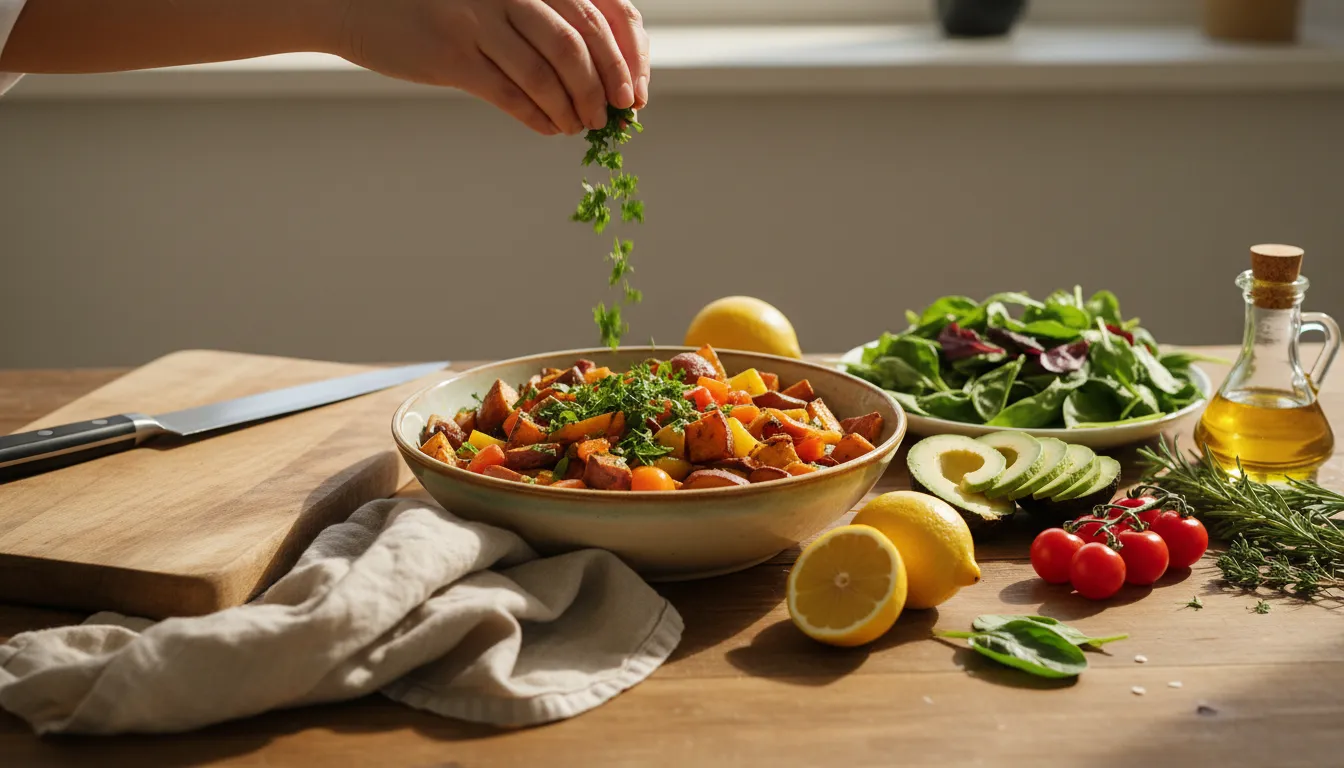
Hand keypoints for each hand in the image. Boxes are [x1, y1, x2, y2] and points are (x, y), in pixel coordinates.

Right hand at [335, 0, 649, 135]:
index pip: (595, 13)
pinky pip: (509, 94)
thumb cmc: (434, 6)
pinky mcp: (451, 56)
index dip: (620, 57)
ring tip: (576, 126)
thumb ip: (537, 19)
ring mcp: (477, 21)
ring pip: (544, 74)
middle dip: (599, 88)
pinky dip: (537, 117)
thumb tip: (593, 69)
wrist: (356, 4)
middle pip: (575, 44)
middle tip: (606, 116)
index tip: (630, 93)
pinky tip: (549, 129)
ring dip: (569, 109)